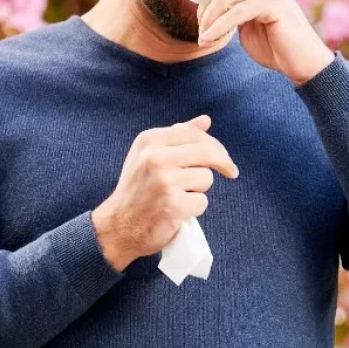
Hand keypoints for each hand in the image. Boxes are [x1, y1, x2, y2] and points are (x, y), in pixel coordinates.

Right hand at [91, 115, 238, 271]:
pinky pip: (202, 202)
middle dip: (223, 162)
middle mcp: (155, 157)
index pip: (194, 134)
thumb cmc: (137, 189)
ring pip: (206, 178)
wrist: (118, 226)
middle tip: (231, 172)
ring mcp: (164, 181)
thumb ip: (177, 136)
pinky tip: (178, 211)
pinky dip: (194, 209)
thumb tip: (205, 121)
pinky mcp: (173, 205)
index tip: (224, 157)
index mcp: (149, 140)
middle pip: (207, 153)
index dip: (215, 145)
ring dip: (199, 190)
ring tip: (179, 196)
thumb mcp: (148, 155)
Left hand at [173, 0, 335, 84]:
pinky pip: (237, 11)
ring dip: (209, 18)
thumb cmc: (271, 42)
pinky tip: (208, 40)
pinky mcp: (275, 4)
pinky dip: (218, 26)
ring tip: (205, 38)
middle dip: (203, 6)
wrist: (300, 62)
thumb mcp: (243, 19)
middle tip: (201, 30)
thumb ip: (228, 5)